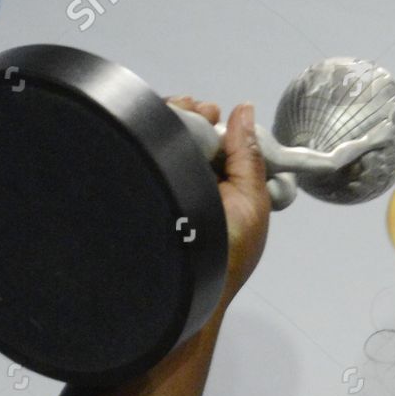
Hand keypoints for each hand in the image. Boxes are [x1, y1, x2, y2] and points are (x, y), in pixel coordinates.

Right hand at [164, 96, 270, 313]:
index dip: (216, 125)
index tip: (210, 112)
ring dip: (169, 123)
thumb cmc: (227, 253)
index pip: (220, 145)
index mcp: (226, 188)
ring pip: (166, 144)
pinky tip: (149, 125)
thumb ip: (248, 155)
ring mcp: (171, 190)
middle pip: (192, 139)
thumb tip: (245, 111)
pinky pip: (144, 157)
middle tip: (191, 110)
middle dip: (191, 118)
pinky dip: (146, 138)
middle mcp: (198, 187)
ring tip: (172, 113)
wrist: (189, 285)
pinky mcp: (147, 193)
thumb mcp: (250, 200)